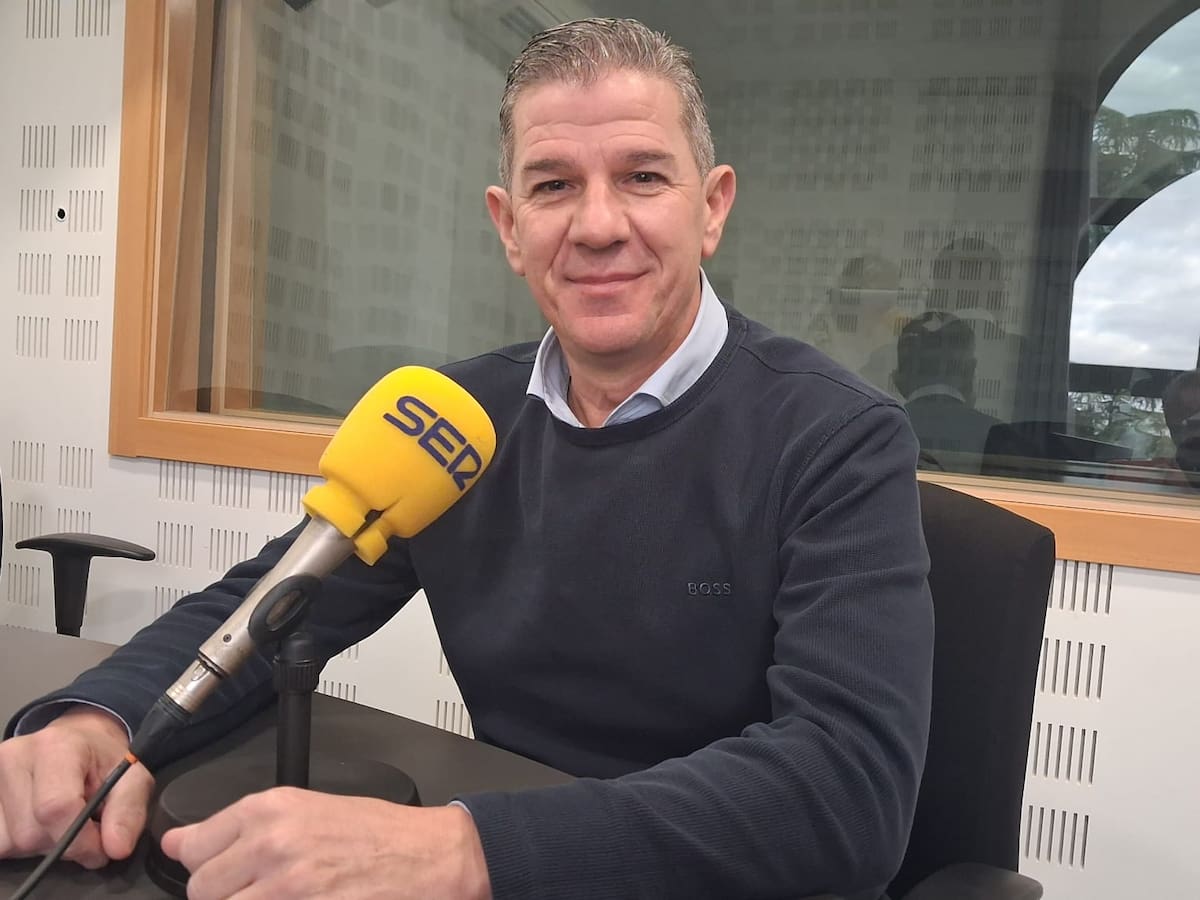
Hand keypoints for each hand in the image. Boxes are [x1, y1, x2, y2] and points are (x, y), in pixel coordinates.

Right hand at [0, 706, 154, 867]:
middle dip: (64, 842)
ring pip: (11, 842)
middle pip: (32, 831)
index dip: (80, 839)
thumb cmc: (104, 760)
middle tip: (84, 827)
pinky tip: (40, 824)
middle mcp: (16, 757)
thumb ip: (128, 810)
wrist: (79, 741)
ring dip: (41, 845)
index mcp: (58, 745)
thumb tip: (117, 848)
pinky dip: (20, 844)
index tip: (100, 848)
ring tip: (61, 821)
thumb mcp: (133, 777)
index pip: (55, 806)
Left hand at [161, 787, 491, 899]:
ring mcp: (284, 888)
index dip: (202, 863)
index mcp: (270, 810)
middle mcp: (270, 845)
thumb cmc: (377, 833)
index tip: (211, 870)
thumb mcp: (308, 810)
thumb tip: (182, 842)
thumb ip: (244, 827)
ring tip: (276, 896)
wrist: (426, 856)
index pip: (192, 847)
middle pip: (201, 888)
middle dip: (222, 893)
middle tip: (257, 889)